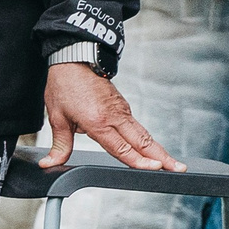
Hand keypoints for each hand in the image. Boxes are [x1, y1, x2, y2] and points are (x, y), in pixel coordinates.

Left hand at [41, 64, 180, 171]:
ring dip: (159, 150)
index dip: (139, 161)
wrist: (74, 58)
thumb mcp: (57, 117)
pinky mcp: (122, 106)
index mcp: (98, 121)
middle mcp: (114, 116)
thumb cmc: (65, 84)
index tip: (156, 168)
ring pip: (144, 134)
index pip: (122, 147)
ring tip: (174, 164)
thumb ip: (60, 145)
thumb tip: (50, 163)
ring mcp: (121, 110)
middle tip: (179, 170)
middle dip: (162, 158)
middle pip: (143, 142)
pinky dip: (148, 141)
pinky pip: (137, 127)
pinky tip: (154, 151)